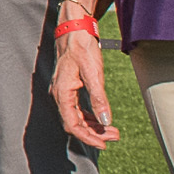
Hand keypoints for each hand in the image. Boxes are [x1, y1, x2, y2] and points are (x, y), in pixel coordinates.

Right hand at [49, 28, 117, 147]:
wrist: (75, 29)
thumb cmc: (82, 47)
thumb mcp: (94, 73)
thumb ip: (99, 98)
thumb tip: (106, 121)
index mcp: (62, 93)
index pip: (72, 125)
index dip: (87, 137)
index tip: (103, 144)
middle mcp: (59, 95)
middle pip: (74, 124)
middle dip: (94, 133)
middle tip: (115, 136)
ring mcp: (63, 92)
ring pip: (76, 118)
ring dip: (93, 126)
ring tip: (112, 130)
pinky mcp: (68, 88)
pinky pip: (77, 109)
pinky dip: (89, 117)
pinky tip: (102, 119)